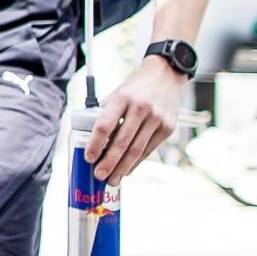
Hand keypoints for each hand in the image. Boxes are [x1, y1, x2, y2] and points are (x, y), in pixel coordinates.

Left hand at [85, 55, 185, 185]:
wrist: (166, 75)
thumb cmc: (135, 88)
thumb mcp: (117, 93)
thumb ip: (105, 112)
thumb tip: (89, 137)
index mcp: (122, 98)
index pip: (104, 126)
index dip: (95, 144)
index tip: (88, 158)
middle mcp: (141, 108)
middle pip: (121, 142)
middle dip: (108, 162)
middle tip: (98, 176)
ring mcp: (157, 119)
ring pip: (136, 150)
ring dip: (122, 167)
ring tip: (112, 179)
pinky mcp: (168, 128)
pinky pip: (149, 150)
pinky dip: (137, 162)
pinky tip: (127, 170)